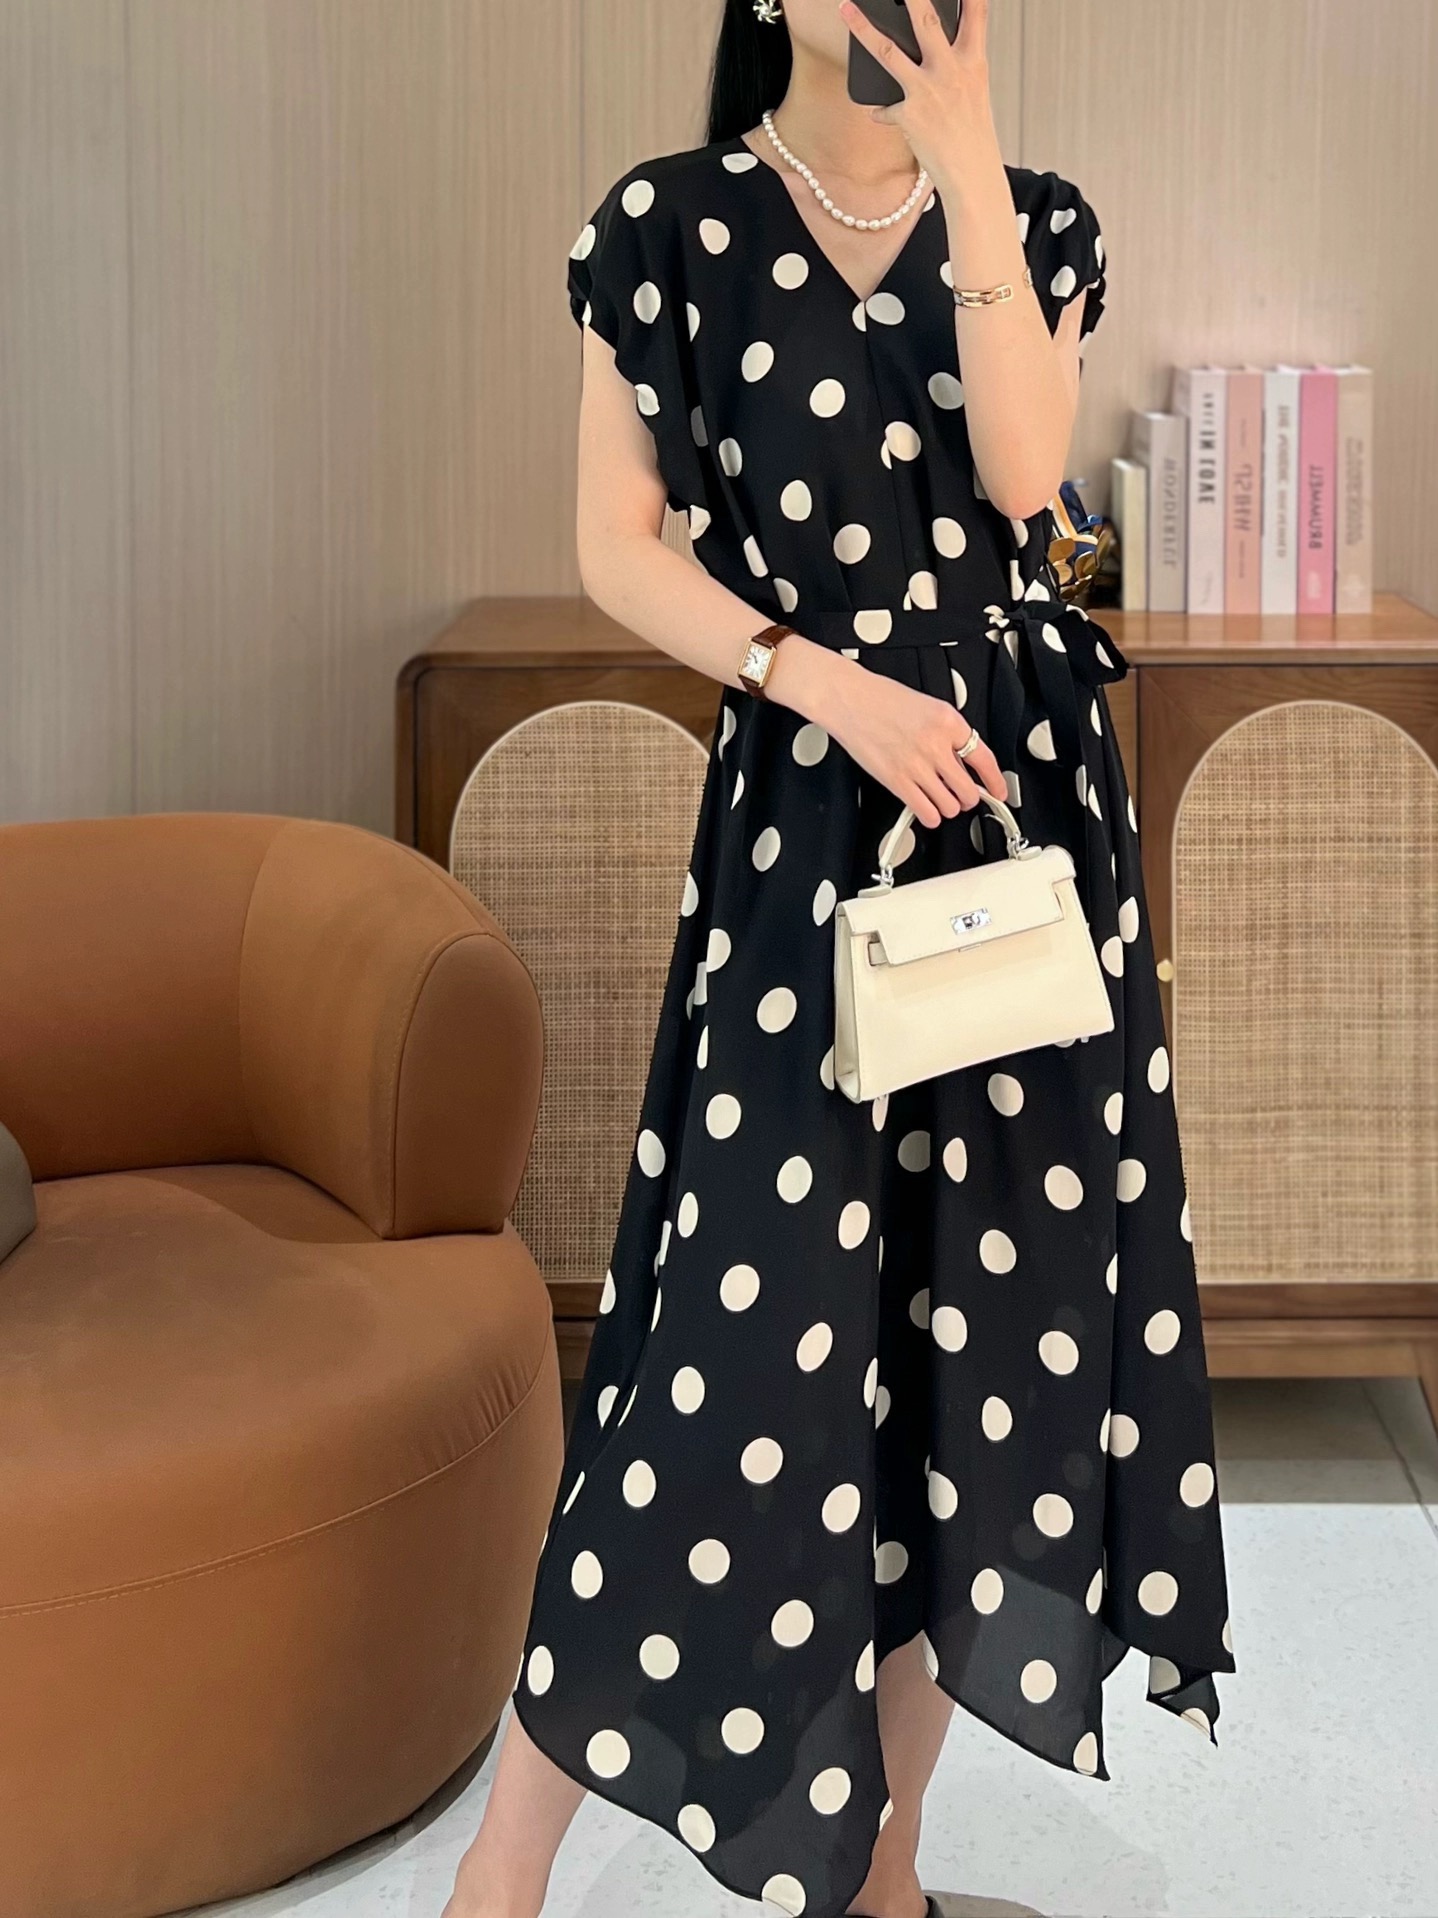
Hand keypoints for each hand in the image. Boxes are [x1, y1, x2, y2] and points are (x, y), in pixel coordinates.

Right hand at [826, 666, 1008, 827]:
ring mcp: (916, 766)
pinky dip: (930, 816)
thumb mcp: (928, 706)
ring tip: (940, 797)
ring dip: (947, 806)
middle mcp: (935, 745)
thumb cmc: (882, 699)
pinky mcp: (897, 781)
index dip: (995, 780)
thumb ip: (948, 733)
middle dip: (967, 797)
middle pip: (969, 790)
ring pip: (950, 806)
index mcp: (948, 722)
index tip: (999, 790)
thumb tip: (962, 760)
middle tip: (961, 794)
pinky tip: (926, 807)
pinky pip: (926, 813)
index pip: (984, 759)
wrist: (849, 699)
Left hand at [837, 0, 999, 189]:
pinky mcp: (909, 115)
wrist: (973, 174)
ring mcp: (928, 91)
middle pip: (926, 20)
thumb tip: (928, 50)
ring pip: (888, 51)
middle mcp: (951, 71)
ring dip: (863, 29)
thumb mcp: (973, 91)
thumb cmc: (973, 134)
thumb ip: (953, 65)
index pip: (977, 13)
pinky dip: (882, 111)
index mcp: (973, 62)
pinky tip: (878, 113)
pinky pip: (885, 108)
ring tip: (845, 10)